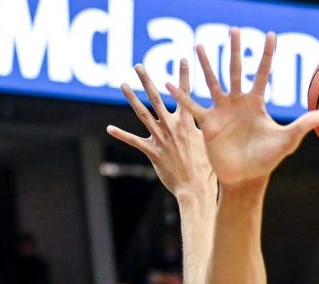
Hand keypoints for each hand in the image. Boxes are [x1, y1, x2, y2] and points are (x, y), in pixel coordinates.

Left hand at [108, 59, 214, 201]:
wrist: (195, 190)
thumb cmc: (206, 170)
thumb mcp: (208, 145)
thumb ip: (201, 129)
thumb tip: (204, 119)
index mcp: (187, 123)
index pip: (185, 94)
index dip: (184, 75)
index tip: (182, 58)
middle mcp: (172, 127)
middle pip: (156, 98)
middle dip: (147, 80)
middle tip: (138, 65)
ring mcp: (161, 139)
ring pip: (143, 114)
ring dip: (132, 98)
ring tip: (123, 84)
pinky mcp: (152, 152)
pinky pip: (134, 141)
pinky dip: (121, 134)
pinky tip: (109, 128)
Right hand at [168, 33, 318, 186]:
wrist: (245, 178)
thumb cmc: (267, 160)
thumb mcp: (287, 141)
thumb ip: (304, 125)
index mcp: (256, 103)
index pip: (262, 73)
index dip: (266, 55)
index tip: (270, 35)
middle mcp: (238, 102)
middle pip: (236, 70)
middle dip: (235, 50)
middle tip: (233, 29)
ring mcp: (221, 111)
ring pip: (212, 82)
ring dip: (205, 65)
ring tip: (197, 47)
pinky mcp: (208, 123)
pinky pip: (192, 107)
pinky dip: (181, 96)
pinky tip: (169, 83)